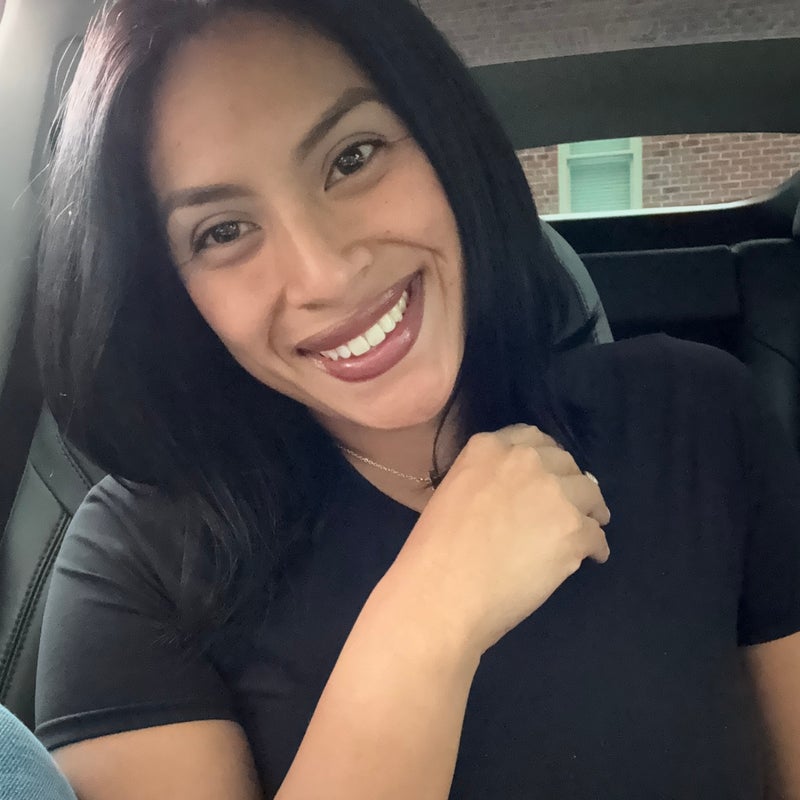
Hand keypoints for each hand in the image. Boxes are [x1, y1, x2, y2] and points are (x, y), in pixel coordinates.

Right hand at [396, 424, 610, 658]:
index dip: (544, 459)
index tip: (547, 475)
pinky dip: (595, 547)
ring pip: (589, 494)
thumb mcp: (453, 492)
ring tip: (586, 529)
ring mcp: (553, 493)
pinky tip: (589, 558)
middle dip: (568, 483)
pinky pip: (596, 535)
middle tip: (567, 505)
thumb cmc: (433, 551)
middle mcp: (525, 460)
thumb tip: (525, 493)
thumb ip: (488, 481)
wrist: (442, 592)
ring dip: (588, 511)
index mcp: (488, 448)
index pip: (531, 438)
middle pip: (564, 462)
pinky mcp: (573, 530)